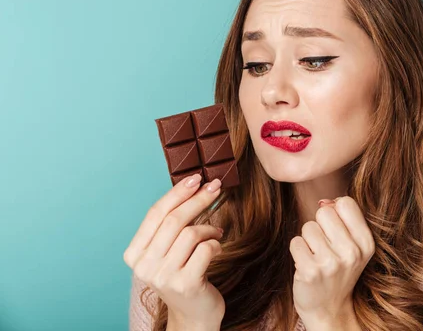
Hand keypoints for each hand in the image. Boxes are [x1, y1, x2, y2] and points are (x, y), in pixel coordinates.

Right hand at [123, 174, 225, 328]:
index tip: (196, 178)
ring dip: (209, 228)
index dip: (177, 192)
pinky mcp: (185, 284)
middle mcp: (144, 266)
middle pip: (173, 220)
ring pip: (190, 233)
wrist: (194, 315)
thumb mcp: (168, 251)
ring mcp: (163, 277)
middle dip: (197, 199)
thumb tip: (191, 185)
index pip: (155, 214)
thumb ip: (171, 226)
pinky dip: (216, 244)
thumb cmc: (184, 275)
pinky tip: (217, 249)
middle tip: (216, 187)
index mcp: (134, 254)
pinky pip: (205, 249)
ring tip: (217, 232)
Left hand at [289, 196, 374, 327]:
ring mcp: (331, 263)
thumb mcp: (352, 246)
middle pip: (324, 212)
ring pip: (308, 227)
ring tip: (316, 257)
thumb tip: (324, 202)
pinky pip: (295, 242)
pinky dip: (297, 251)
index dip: (335, 212)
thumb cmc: (338, 270)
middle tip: (324, 246)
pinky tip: (307, 265)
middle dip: (320, 226)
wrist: (328, 309)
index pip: (346, 203)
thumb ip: (343, 219)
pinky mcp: (310, 271)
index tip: (336, 230)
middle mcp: (352, 252)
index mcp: (366, 243)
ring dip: (308, 241)